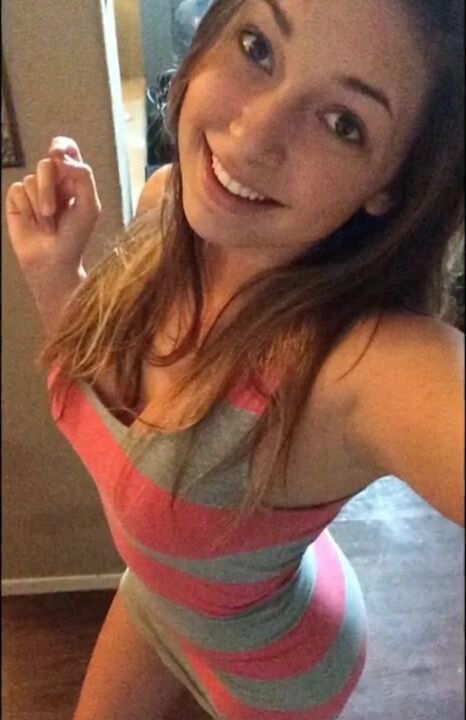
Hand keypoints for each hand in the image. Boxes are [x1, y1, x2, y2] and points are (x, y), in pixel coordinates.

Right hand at [5, 136, 101, 278]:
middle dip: (49, 187)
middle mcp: (53, 181)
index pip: (66, 150)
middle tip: (53, 211)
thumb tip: (59, 156)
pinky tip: (32, 223)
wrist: (53, 260)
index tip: (57, 154)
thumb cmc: (75, 236)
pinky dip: (26, 208)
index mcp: (73, 179)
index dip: (61, 146)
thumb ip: (82, 176)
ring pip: (31, 179)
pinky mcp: (17, 200)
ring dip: (40, 204)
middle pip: (46, 163)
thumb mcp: (89, 206)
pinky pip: (17, 190)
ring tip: (47, 224)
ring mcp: (34, 190)